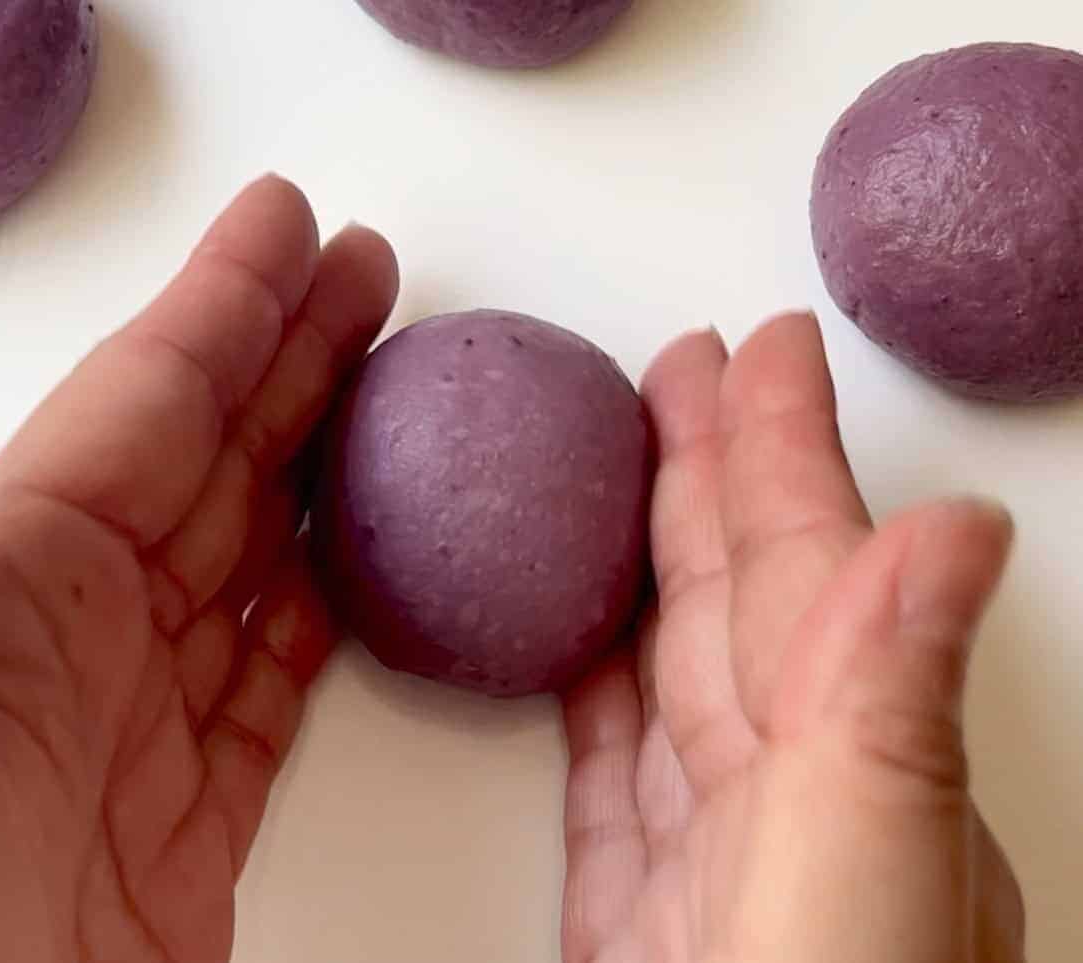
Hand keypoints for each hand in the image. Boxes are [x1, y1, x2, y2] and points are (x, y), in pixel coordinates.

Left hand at [0, 175, 396, 961]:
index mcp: (1, 586)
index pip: (143, 406)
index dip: (226, 308)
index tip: (295, 228)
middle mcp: (67, 645)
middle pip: (213, 467)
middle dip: (294, 362)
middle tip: (371, 278)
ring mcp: (130, 737)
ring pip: (251, 570)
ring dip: (320, 475)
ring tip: (392, 396)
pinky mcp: (181, 837)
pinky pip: (271, 697)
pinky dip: (326, 625)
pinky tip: (365, 572)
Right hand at [562, 315, 1025, 962]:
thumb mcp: (869, 877)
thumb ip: (888, 712)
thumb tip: (953, 530)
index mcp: (859, 781)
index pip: (810, 572)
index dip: (783, 451)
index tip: (763, 348)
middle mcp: (797, 810)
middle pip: (734, 601)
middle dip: (705, 474)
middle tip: (678, 373)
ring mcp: (708, 864)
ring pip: (668, 676)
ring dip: (647, 566)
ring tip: (620, 477)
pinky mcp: (628, 923)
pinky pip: (609, 775)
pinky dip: (594, 697)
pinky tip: (585, 651)